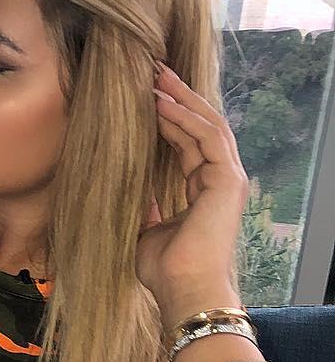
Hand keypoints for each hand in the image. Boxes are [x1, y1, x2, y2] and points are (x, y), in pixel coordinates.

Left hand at [138, 62, 249, 305]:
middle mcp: (220, 180)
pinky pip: (207, 137)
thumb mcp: (147, 231)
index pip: (188, 145)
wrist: (183, 289)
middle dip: (178, 98)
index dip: (169, 119)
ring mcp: (227, 178)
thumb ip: (146, 208)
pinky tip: (162, 102)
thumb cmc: (165, 270)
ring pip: (207, 125)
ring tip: (157, 77)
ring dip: (181, 99)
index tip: (146, 98)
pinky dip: (185, 117)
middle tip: (154, 72)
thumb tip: (133, 193)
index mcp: (203, 191)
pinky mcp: (227, 179)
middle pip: (200, 127)